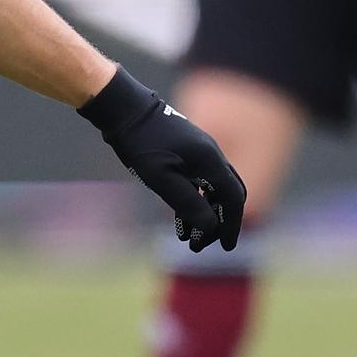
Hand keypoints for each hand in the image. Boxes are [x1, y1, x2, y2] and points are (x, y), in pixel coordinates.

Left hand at [79, 70, 247, 252]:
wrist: (124, 109)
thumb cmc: (141, 143)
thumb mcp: (161, 178)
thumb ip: (188, 203)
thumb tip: (210, 226)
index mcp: (210, 161)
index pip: (233, 198)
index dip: (231, 224)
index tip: (225, 247)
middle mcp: (211, 155)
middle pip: (228, 194)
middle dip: (219, 222)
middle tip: (202, 245)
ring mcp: (200, 151)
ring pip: (212, 189)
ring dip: (204, 214)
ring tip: (186, 237)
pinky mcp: (187, 151)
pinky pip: (199, 181)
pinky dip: (194, 200)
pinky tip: (179, 218)